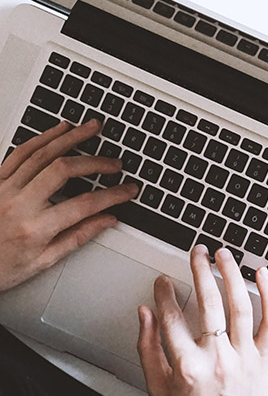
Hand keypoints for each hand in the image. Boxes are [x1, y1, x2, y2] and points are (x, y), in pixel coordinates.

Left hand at [0, 119, 136, 291]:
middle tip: (114, 163)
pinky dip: (42, 138)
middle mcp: (18, 204)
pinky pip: (20, 152)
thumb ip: (77, 237)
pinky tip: (59, 130)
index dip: (112, 195)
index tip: (128, 190)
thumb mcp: (43, 261)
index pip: (84, 205)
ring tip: (92, 129)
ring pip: (41, 153)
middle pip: (63, 170)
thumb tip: (106, 220)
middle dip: (94, 161)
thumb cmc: (0, 267)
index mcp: (34, 228)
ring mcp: (4, 188)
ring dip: (70, 138)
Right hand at [137, 246, 267, 395]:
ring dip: (231, 274)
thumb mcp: (158, 389)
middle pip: (208, 303)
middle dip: (200, 270)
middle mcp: (217, 360)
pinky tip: (262, 275)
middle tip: (198, 252)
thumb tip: (144, 313)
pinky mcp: (264, 361)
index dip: (164, 293)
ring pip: (239, 306)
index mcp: (187, 367)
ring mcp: (243, 359)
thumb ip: (147, 348)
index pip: (172, 318)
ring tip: (224, 255)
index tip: (163, 280)